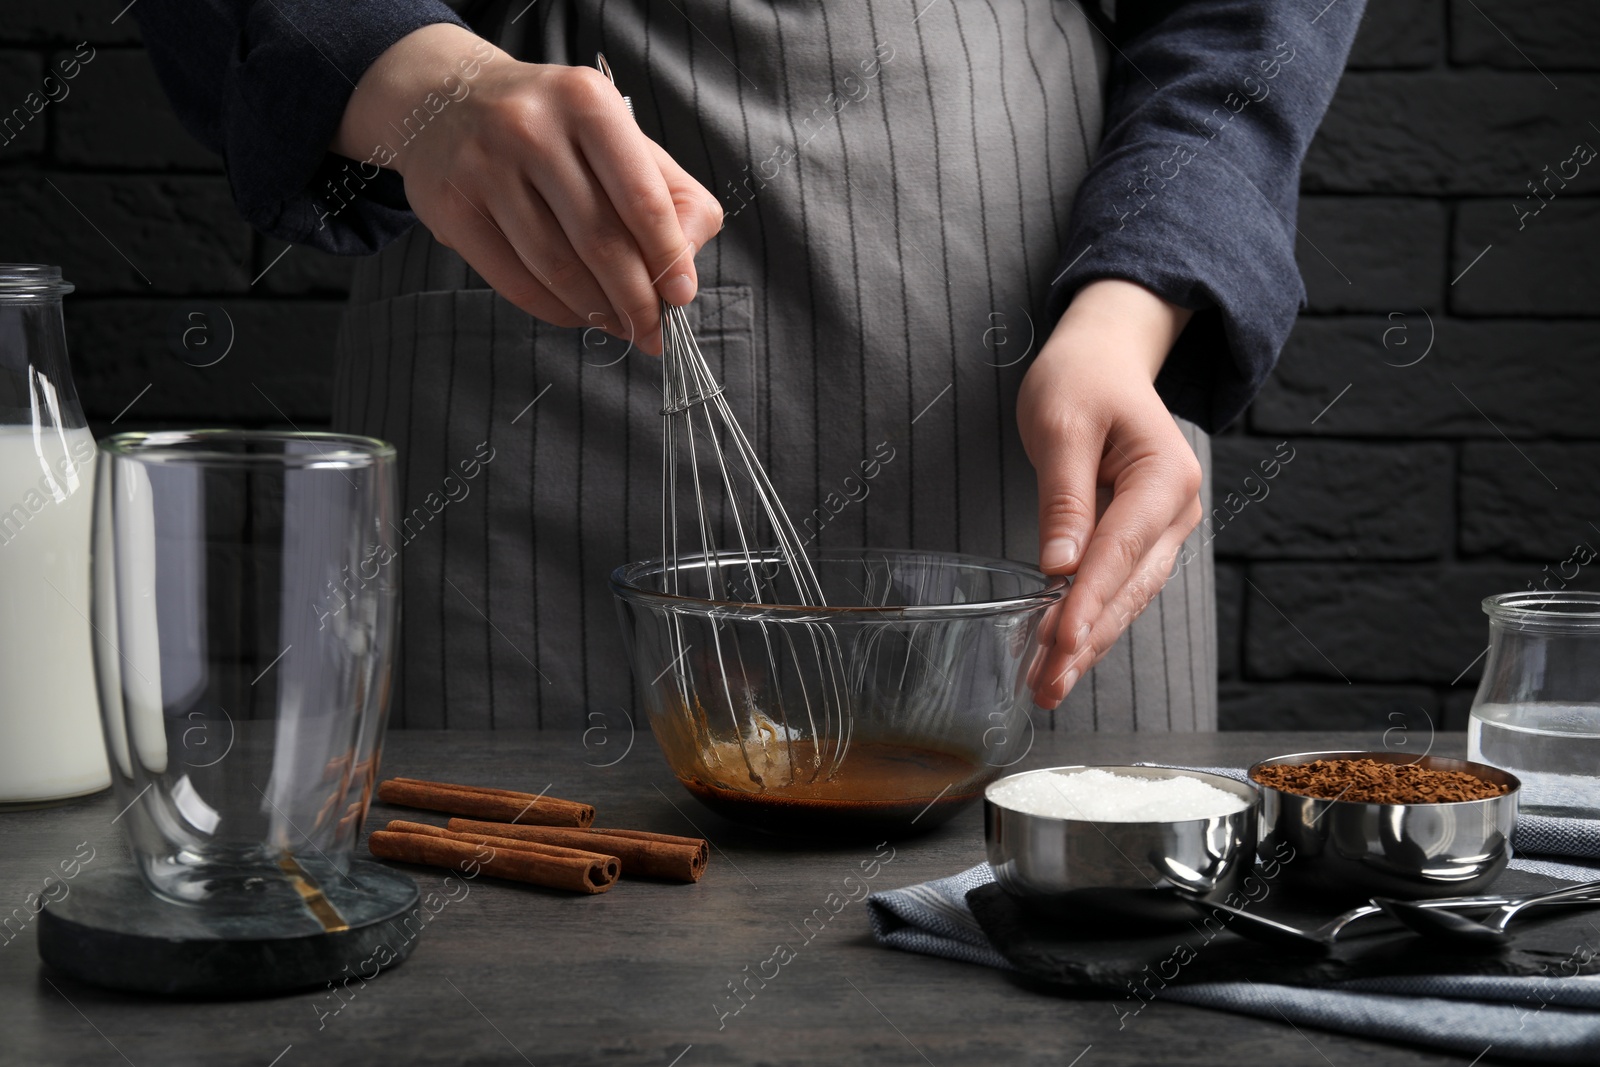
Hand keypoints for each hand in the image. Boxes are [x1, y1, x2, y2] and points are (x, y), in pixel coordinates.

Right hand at [332, 24, 722, 354]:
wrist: (445, 101)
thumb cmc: (555, 131)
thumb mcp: (620, 138)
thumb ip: (672, 196)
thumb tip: (685, 272)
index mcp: (587, 103)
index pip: (642, 199)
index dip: (668, 258)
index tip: (682, 296)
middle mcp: (531, 129)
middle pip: (600, 241)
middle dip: (636, 299)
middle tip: (653, 330)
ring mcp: (485, 168)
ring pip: (557, 268)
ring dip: (598, 311)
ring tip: (620, 325)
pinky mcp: (452, 209)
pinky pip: (515, 282)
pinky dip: (556, 311)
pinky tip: (578, 314)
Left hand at [1018, 279, 1200, 708]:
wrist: (1104, 358)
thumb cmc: (1081, 380)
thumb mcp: (1062, 426)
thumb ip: (1063, 500)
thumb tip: (1058, 569)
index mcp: (1166, 477)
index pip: (1120, 552)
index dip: (1088, 603)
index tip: (1060, 644)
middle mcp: (1177, 510)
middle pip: (1128, 589)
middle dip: (1085, 642)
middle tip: (1045, 687)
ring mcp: (1164, 528)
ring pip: (1126, 598)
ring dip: (1087, 644)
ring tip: (1046, 686)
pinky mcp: (1142, 538)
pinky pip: (1117, 586)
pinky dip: (1089, 621)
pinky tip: (1059, 653)